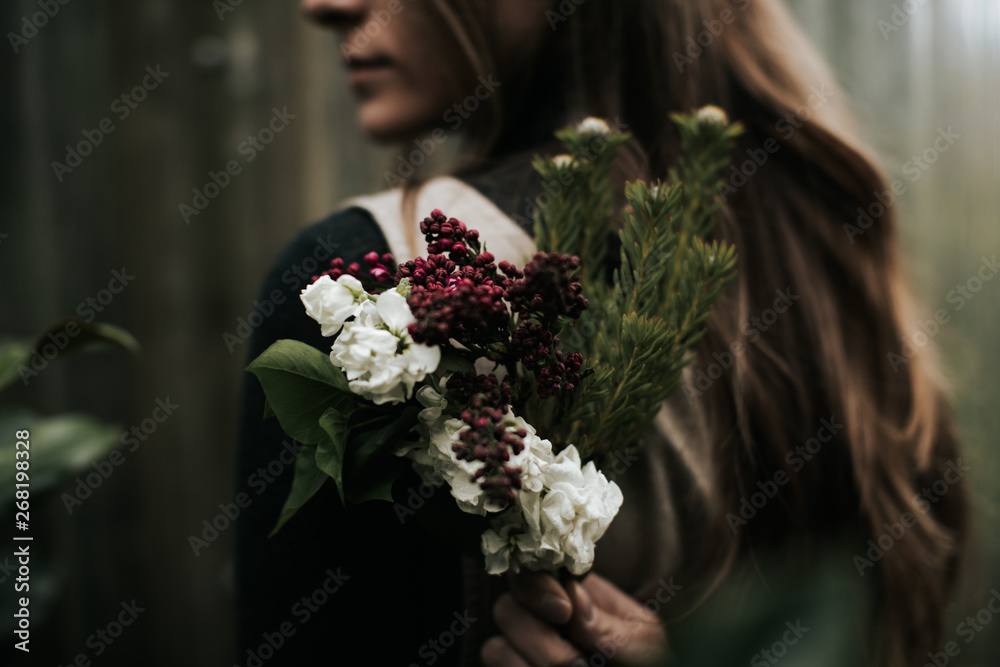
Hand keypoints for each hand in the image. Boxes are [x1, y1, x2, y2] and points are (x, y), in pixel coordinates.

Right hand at [481, 570, 666, 665]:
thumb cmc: (653, 663)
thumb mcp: (643, 646)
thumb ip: (610, 626)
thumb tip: (573, 593)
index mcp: (578, 598)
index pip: (534, 570)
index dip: (538, 586)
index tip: (563, 610)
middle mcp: (545, 622)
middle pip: (507, 607)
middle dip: (537, 637)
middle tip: (577, 663)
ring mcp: (528, 653)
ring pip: (495, 647)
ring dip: (528, 661)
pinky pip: (494, 665)